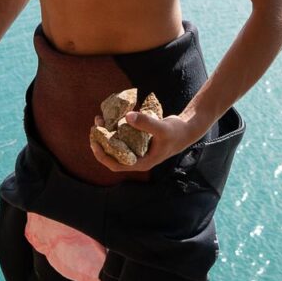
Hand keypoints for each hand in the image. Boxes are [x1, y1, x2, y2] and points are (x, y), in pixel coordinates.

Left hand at [88, 108, 202, 174]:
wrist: (187, 128)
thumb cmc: (176, 132)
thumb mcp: (162, 128)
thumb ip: (146, 123)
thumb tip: (127, 116)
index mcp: (141, 162)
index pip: (117, 165)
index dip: (103, 156)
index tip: (94, 142)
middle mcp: (137, 157)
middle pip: (113, 154)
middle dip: (101, 141)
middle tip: (95, 125)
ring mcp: (137, 148)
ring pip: (117, 143)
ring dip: (106, 132)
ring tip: (100, 118)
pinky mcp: (138, 139)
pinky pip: (123, 135)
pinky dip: (116, 127)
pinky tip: (112, 115)